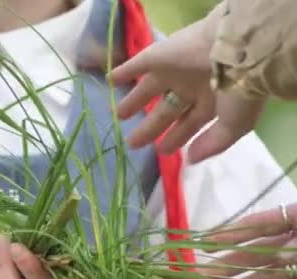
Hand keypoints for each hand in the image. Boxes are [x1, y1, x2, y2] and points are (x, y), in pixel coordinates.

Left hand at [108, 10, 265, 163]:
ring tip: (118, 115)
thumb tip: (191, 159)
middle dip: (151, 127)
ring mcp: (174, 70)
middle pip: (166, 110)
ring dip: (133, 101)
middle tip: (132, 142)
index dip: (175, 138)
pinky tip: (110, 80)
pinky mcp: (159, 55)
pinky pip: (137, 65)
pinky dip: (123, 72)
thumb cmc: (239, 91)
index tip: (161, 151)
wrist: (238, 49)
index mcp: (212, 102)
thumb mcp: (235, 124)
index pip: (188, 125)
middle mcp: (192, 86)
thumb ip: (214, 143)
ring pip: (149, 89)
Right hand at [200, 204, 296, 278]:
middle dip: (226, 266)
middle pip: (255, 255)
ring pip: (266, 278)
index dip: (229, 234)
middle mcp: (292, 244)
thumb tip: (277, 254)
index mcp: (294, 220)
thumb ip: (293, 241)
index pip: (256, 225)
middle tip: (199, 277)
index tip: (202, 244)